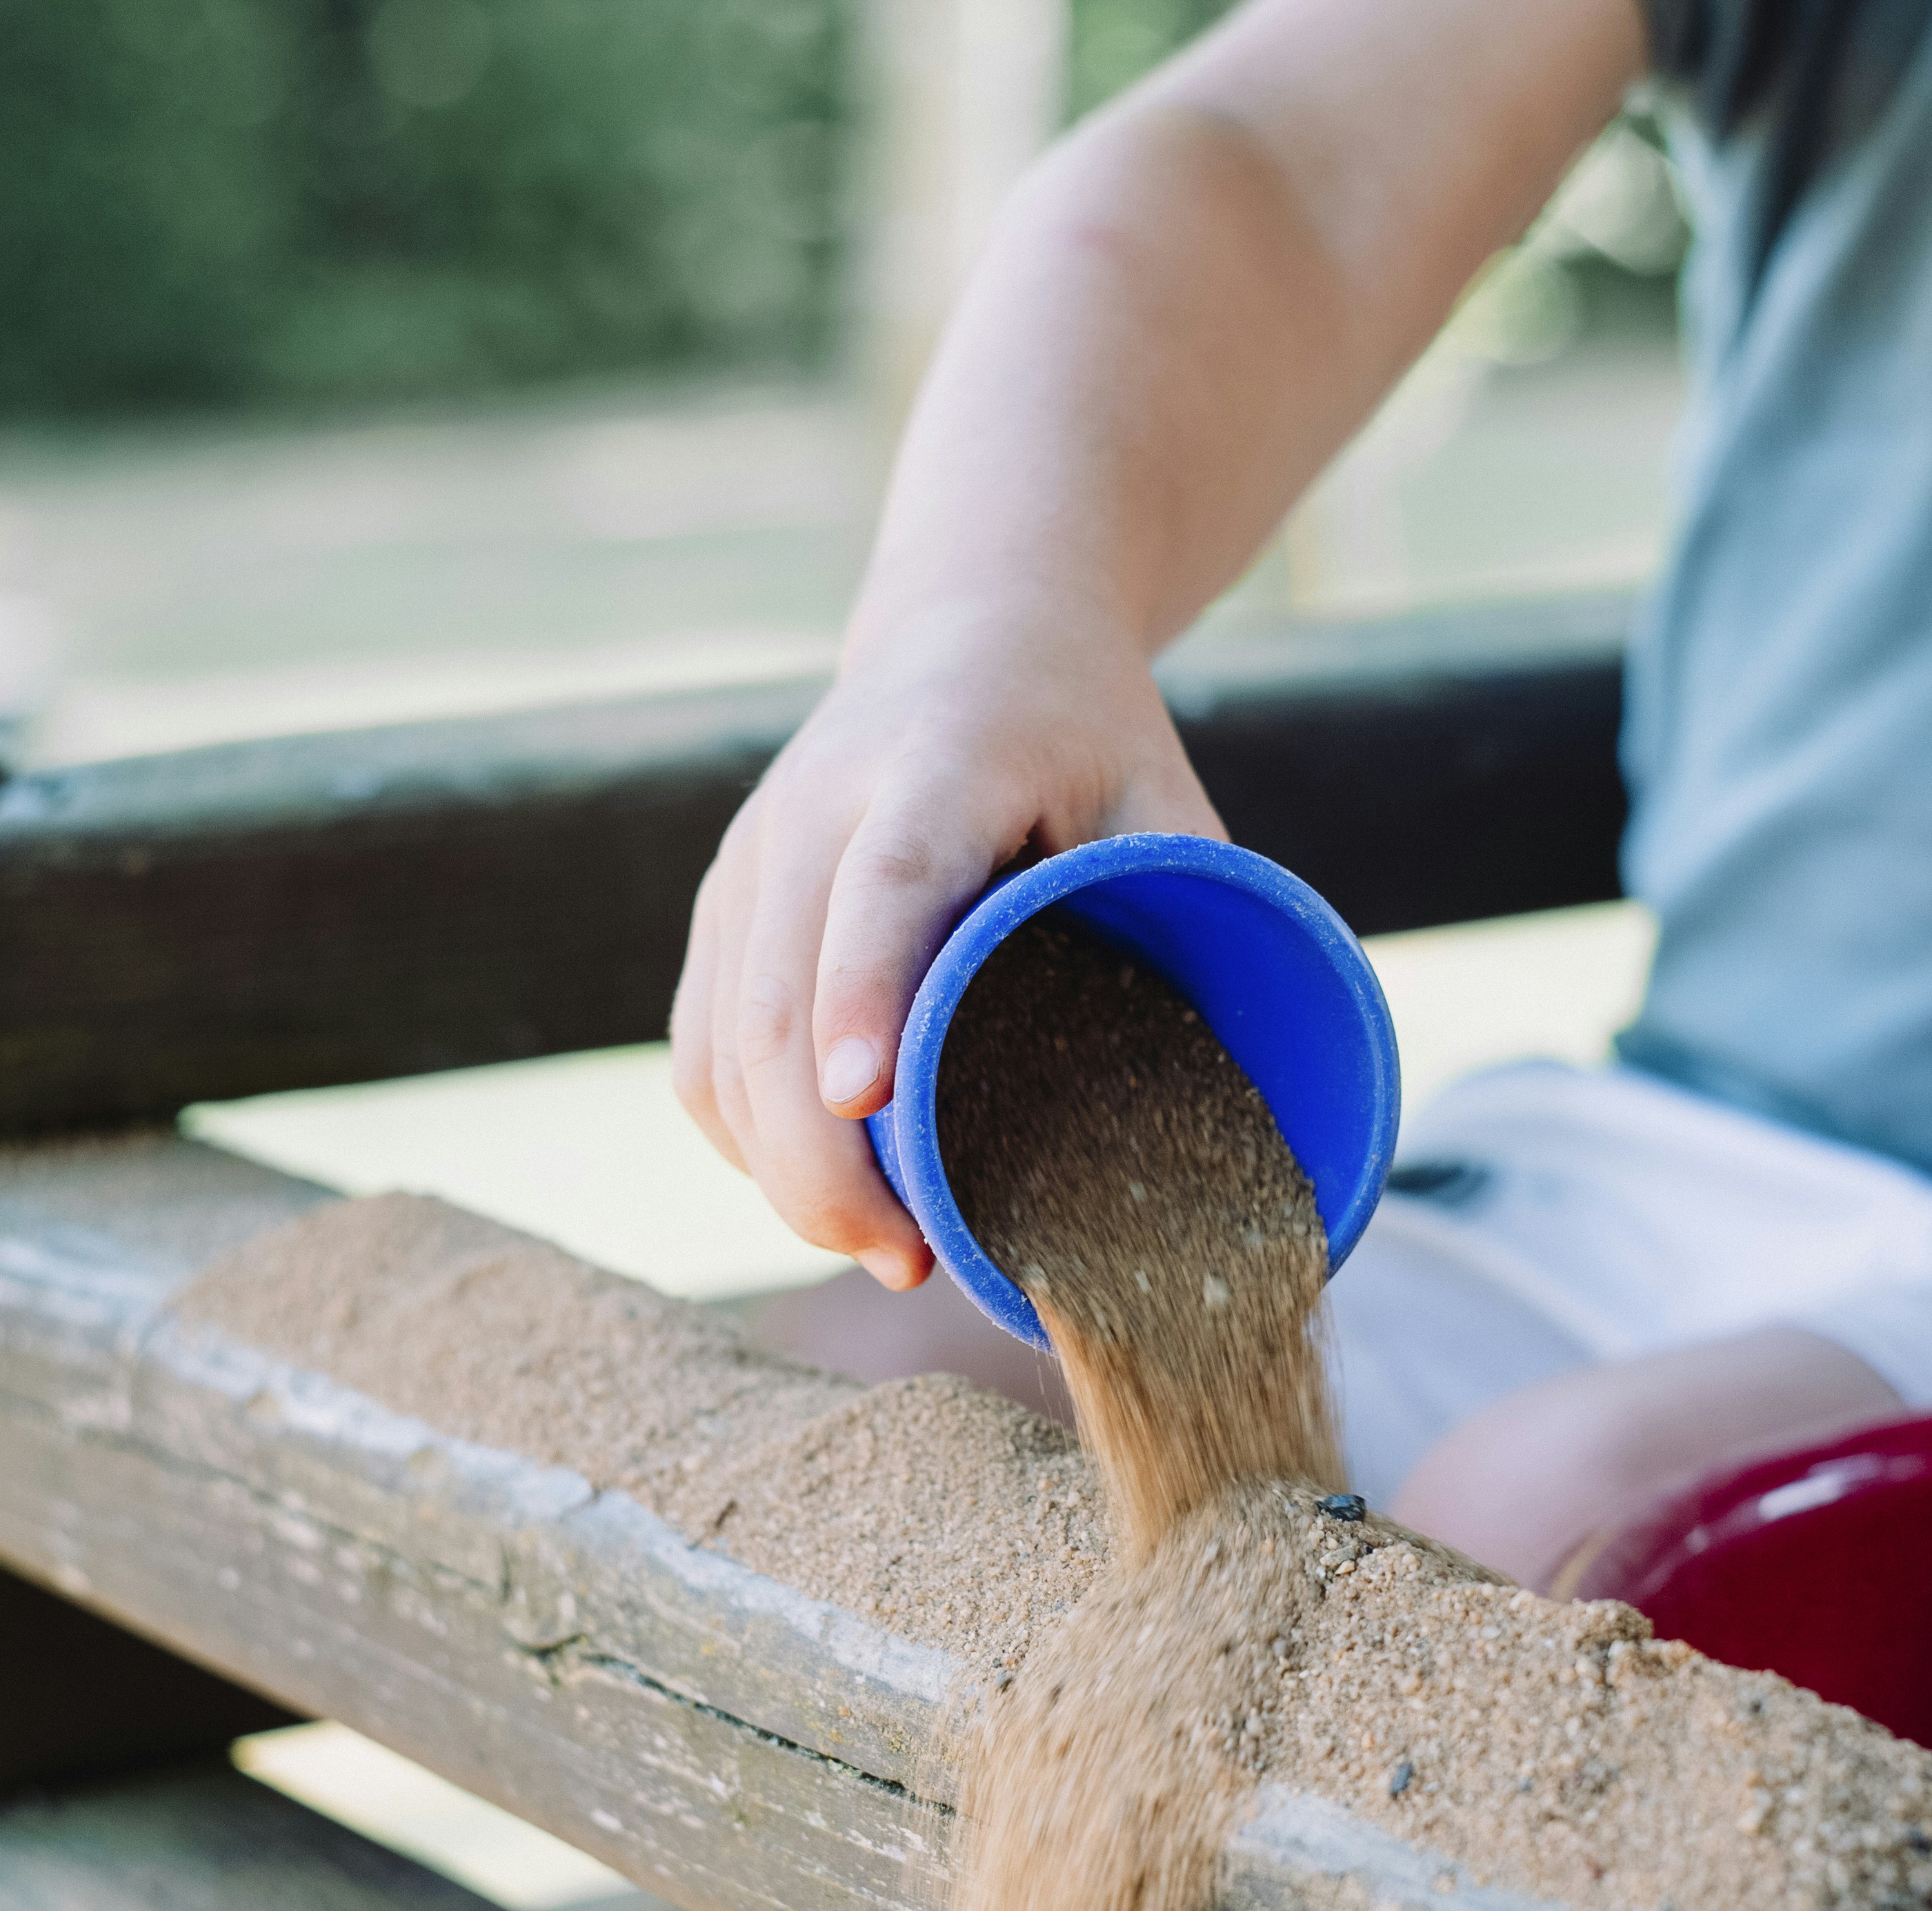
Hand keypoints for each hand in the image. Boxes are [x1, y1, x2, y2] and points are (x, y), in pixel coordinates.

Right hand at [670, 602, 1219, 1288]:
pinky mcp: (721, 910)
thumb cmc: (1084, 733)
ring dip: (781, 1168)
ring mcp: (750, 862)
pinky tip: (815, 1190)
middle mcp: (813, 810)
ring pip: (722, 1044)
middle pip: (775, 999)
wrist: (967, 631)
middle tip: (904, 1258)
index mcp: (935, 765)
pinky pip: (701, 1051)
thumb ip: (1186, 911)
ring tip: (879, 1247)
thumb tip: (1230, 1092)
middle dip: (819, 1153)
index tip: (863, 1097)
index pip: (880, 886)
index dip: (861, 992)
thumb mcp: (1161, 793)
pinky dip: (746, 1138)